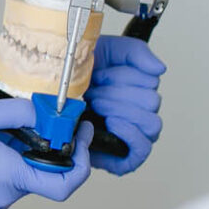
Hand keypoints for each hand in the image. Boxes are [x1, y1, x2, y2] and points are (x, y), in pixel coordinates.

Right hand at [0, 99, 91, 208]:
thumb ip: (21, 112)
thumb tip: (46, 115)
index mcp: (11, 178)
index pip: (66, 184)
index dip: (82, 160)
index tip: (81, 135)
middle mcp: (6, 195)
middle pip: (45, 173)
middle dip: (48, 145)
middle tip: (43, 117)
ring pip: (26, 173)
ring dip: (26, 149)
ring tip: (5, 124)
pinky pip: (8, 176)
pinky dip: (10, 156)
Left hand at [85, 35, 164, 175]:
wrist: (49, 96)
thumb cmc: (76, 79)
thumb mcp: (106, 51)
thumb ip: (136, 52)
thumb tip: (159, 69)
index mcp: (138, 87)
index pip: (152, 80)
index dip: (124, 74)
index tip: (100, 74)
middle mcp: (139, 111)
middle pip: (152, 101)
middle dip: (118, 92)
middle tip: (95, 91)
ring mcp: (135, 134)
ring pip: (151, 122)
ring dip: (120, 109)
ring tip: (96, 103)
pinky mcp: (126, 156)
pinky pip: (142, 148)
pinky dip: (129, 132)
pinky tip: (111, 120)